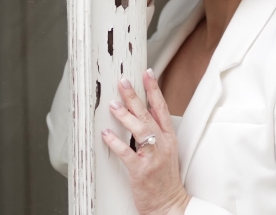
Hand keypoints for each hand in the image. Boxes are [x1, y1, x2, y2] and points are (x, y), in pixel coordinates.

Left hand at [102, 70, 189, 214]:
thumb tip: (140, 114)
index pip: (162, 108)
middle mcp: (163, 144)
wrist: (169, 204)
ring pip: (140, 130)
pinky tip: (106, 134)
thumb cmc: (164, 178)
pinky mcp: (141, 171)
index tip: (147, 73)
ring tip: (113, 104)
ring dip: (125, 115)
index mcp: (169, 138)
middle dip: (135, 96)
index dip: (154, 89)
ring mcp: (153, 157)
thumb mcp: (166, 151)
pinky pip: (126, 153)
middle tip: (123, 82)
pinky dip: (115, 142)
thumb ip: (156, 132)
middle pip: (148, 114)